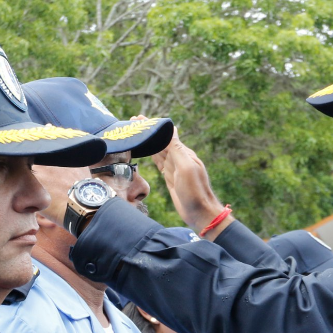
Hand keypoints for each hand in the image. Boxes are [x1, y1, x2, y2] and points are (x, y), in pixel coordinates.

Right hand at [146, 123, 231, 237]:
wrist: (200, 213)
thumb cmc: (195, 192)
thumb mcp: (185, 168)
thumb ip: (177, 149)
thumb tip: (172, 128)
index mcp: (183, 154)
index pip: (165, 136)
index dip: (153, 126)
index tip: (139, 118)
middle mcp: (179, 159)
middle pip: (160, 141)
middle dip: (148, 131)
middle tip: (132, 121)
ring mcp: (174, 168)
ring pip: (158, 151)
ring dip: (148, 141)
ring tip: (136, 132)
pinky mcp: (170, 178)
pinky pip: (159, 163)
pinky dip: (151, 155)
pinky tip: (146, 150)